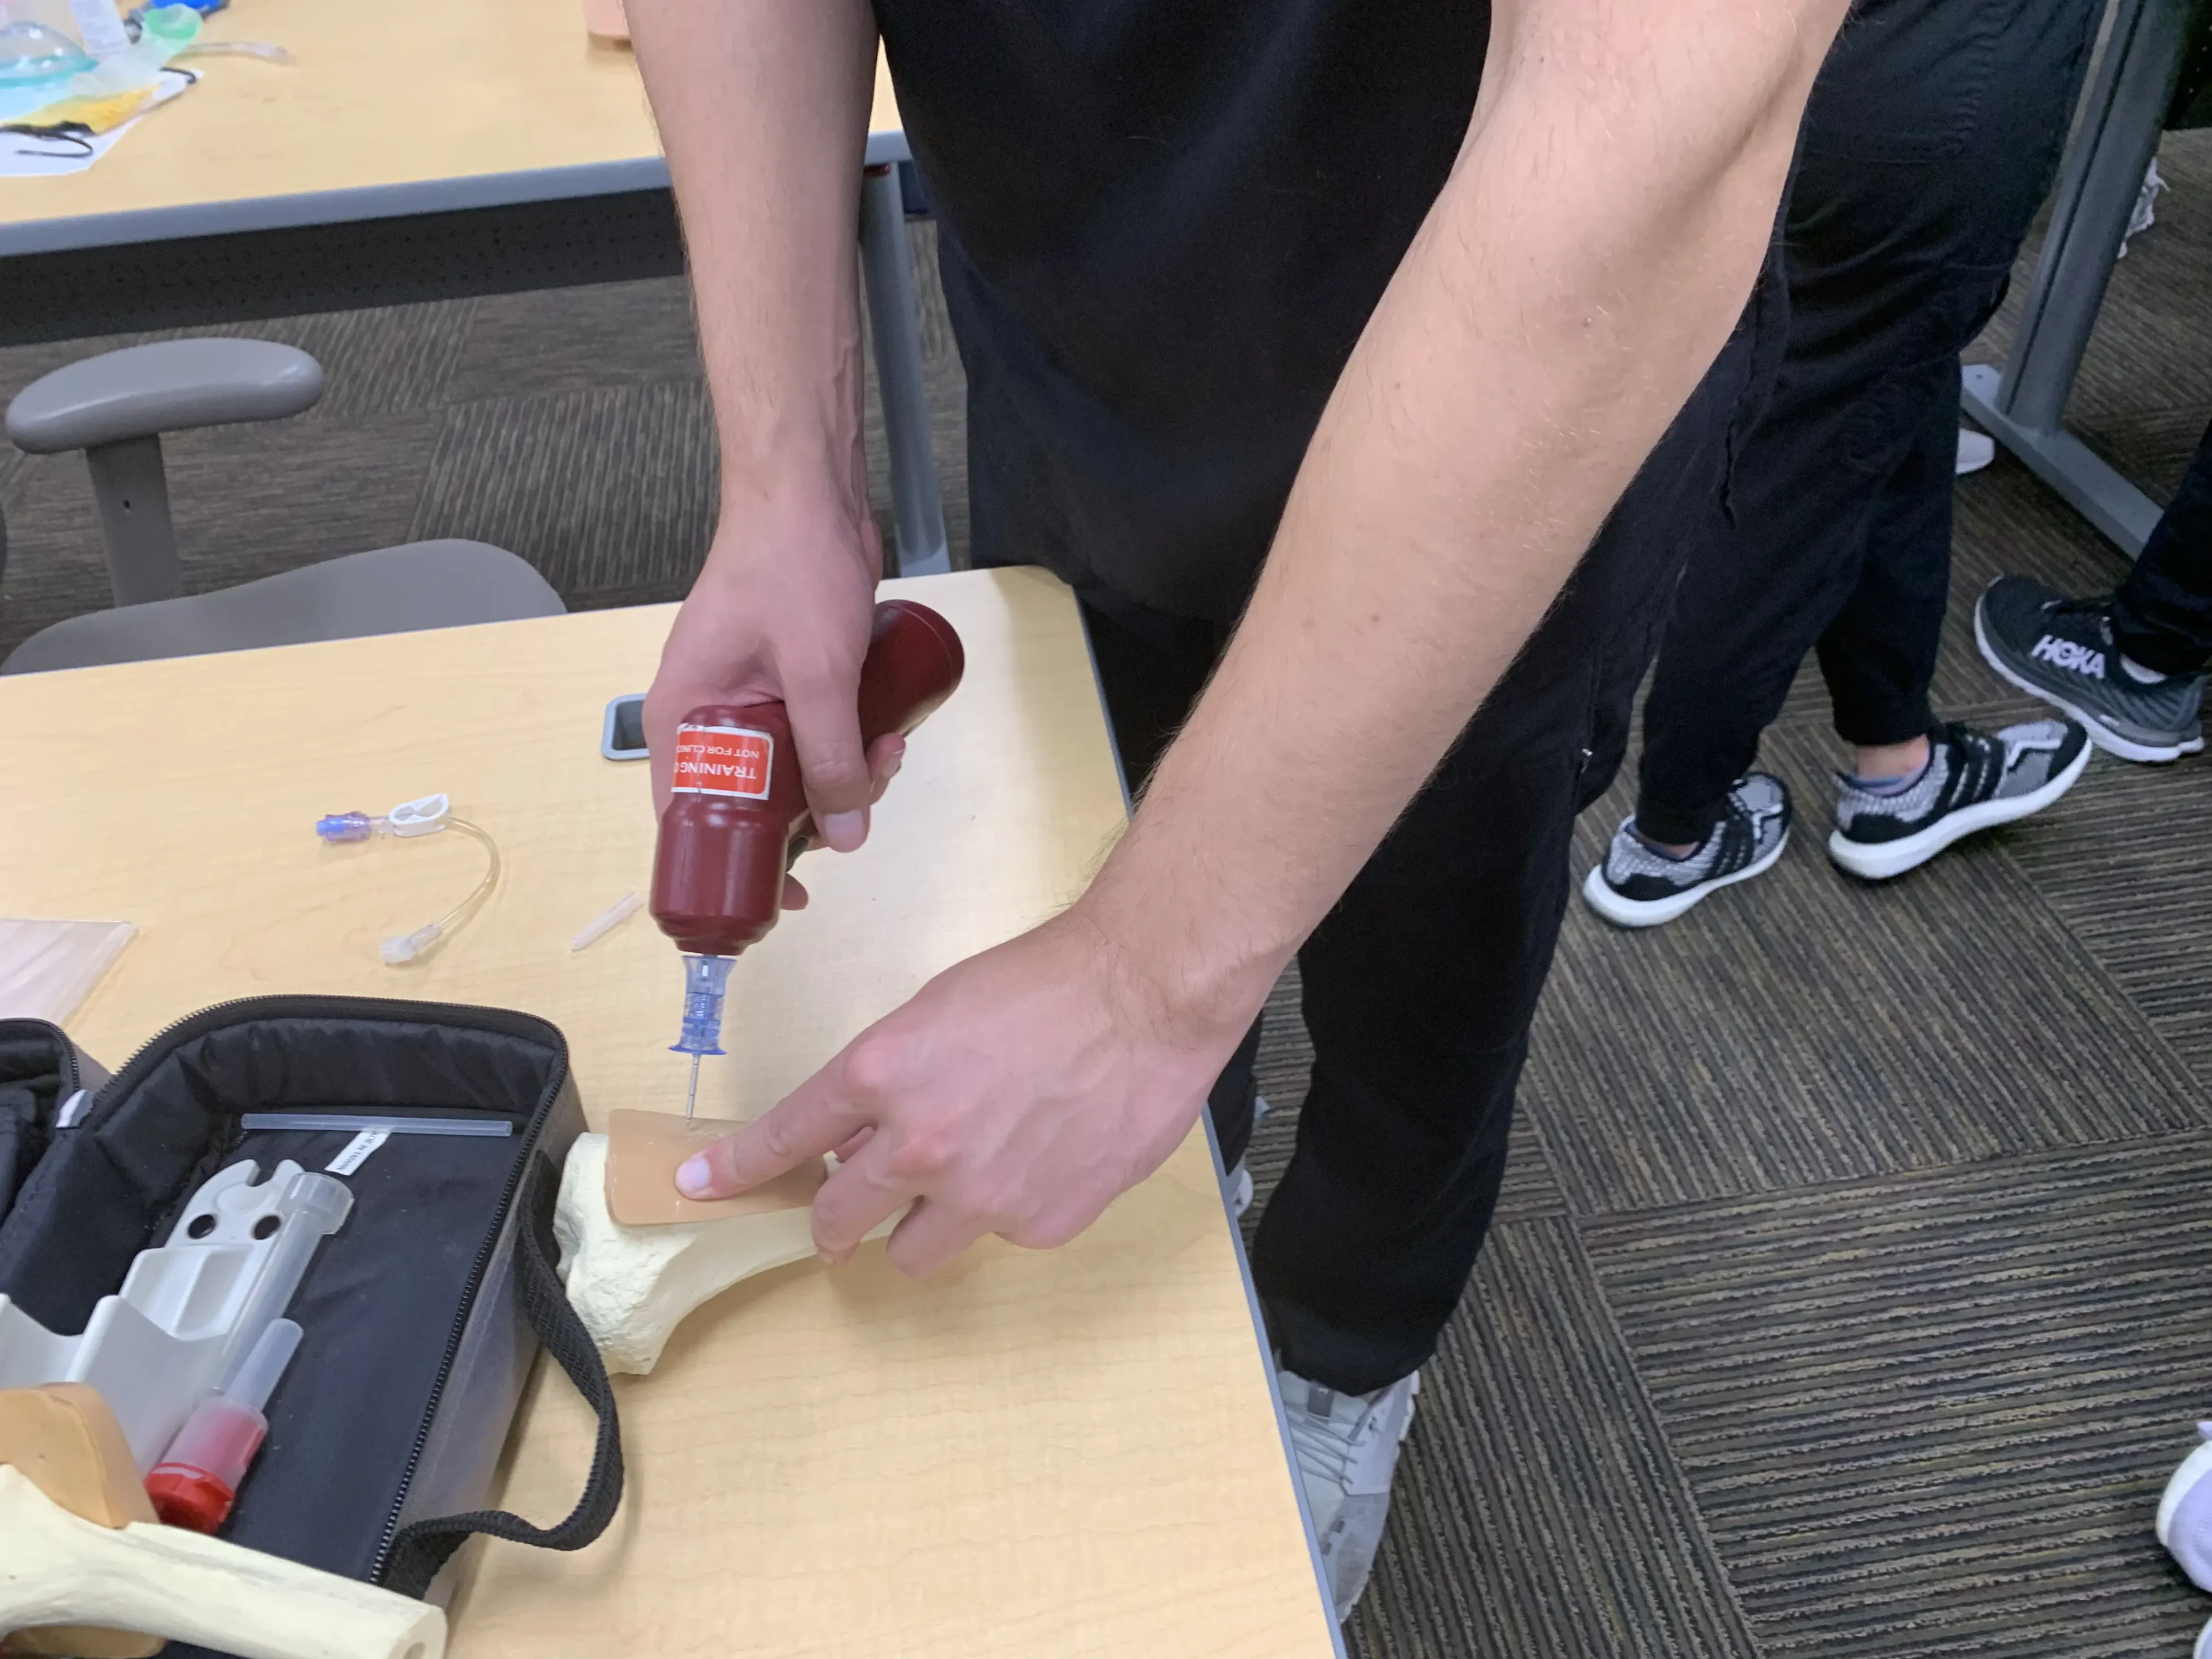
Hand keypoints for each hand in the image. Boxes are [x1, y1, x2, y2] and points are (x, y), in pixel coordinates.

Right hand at [644, 490, 901, 858]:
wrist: (811, 492)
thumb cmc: (791, 567)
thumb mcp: (818, 673)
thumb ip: (831, 756)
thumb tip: (847, 838)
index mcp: (681, 717)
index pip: (686, 817)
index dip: (733, 865)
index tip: (784, 896)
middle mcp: (706, 715)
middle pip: (752, 803)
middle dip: (816, 811)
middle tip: (866, 792)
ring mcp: (748, 700)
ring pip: (794, 773)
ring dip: (845, 776)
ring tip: (890, 750)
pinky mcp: (788, 685)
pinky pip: (815, 739)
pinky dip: (849, 746)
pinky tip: (888, 734)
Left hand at [673, 906, 1262, 1274]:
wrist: (1146, 993)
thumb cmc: (1046, 981)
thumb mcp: (938, 1011)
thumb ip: (890, 1081)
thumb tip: (861, 1135)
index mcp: (881, 1074)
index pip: (785, 1138)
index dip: (735, 1169)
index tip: (699, 1187)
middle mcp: (919, 1145)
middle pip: (837, 1219)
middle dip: (834, 1219)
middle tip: (849, 1211)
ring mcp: (980, 1194)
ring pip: (912, 1251)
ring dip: (921, 1223)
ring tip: (972, 1175)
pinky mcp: (1039, 1225)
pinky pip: (998, 1236)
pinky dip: (1008, 1209)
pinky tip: (1046, 1156)